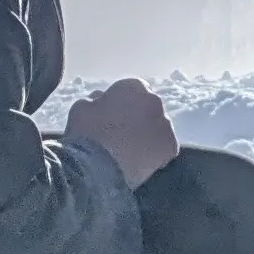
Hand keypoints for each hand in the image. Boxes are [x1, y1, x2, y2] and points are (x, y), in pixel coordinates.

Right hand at [63, 77, 178, 187]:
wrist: (98, 167)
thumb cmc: (86, 133)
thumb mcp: (82, 106)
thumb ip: (96, 99)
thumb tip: (101, 101)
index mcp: (133, 86)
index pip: (132, 91)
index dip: (122, 104)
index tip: (114, 116)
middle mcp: (154, 100)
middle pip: (148, 108)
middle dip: (138, 118)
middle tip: (122, 135)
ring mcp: (165, 123)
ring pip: (157, 127)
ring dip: (148, 135)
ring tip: (131, 151)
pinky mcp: (171, 145)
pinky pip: (165, 147)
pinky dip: (156, 153)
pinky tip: (141, 160)